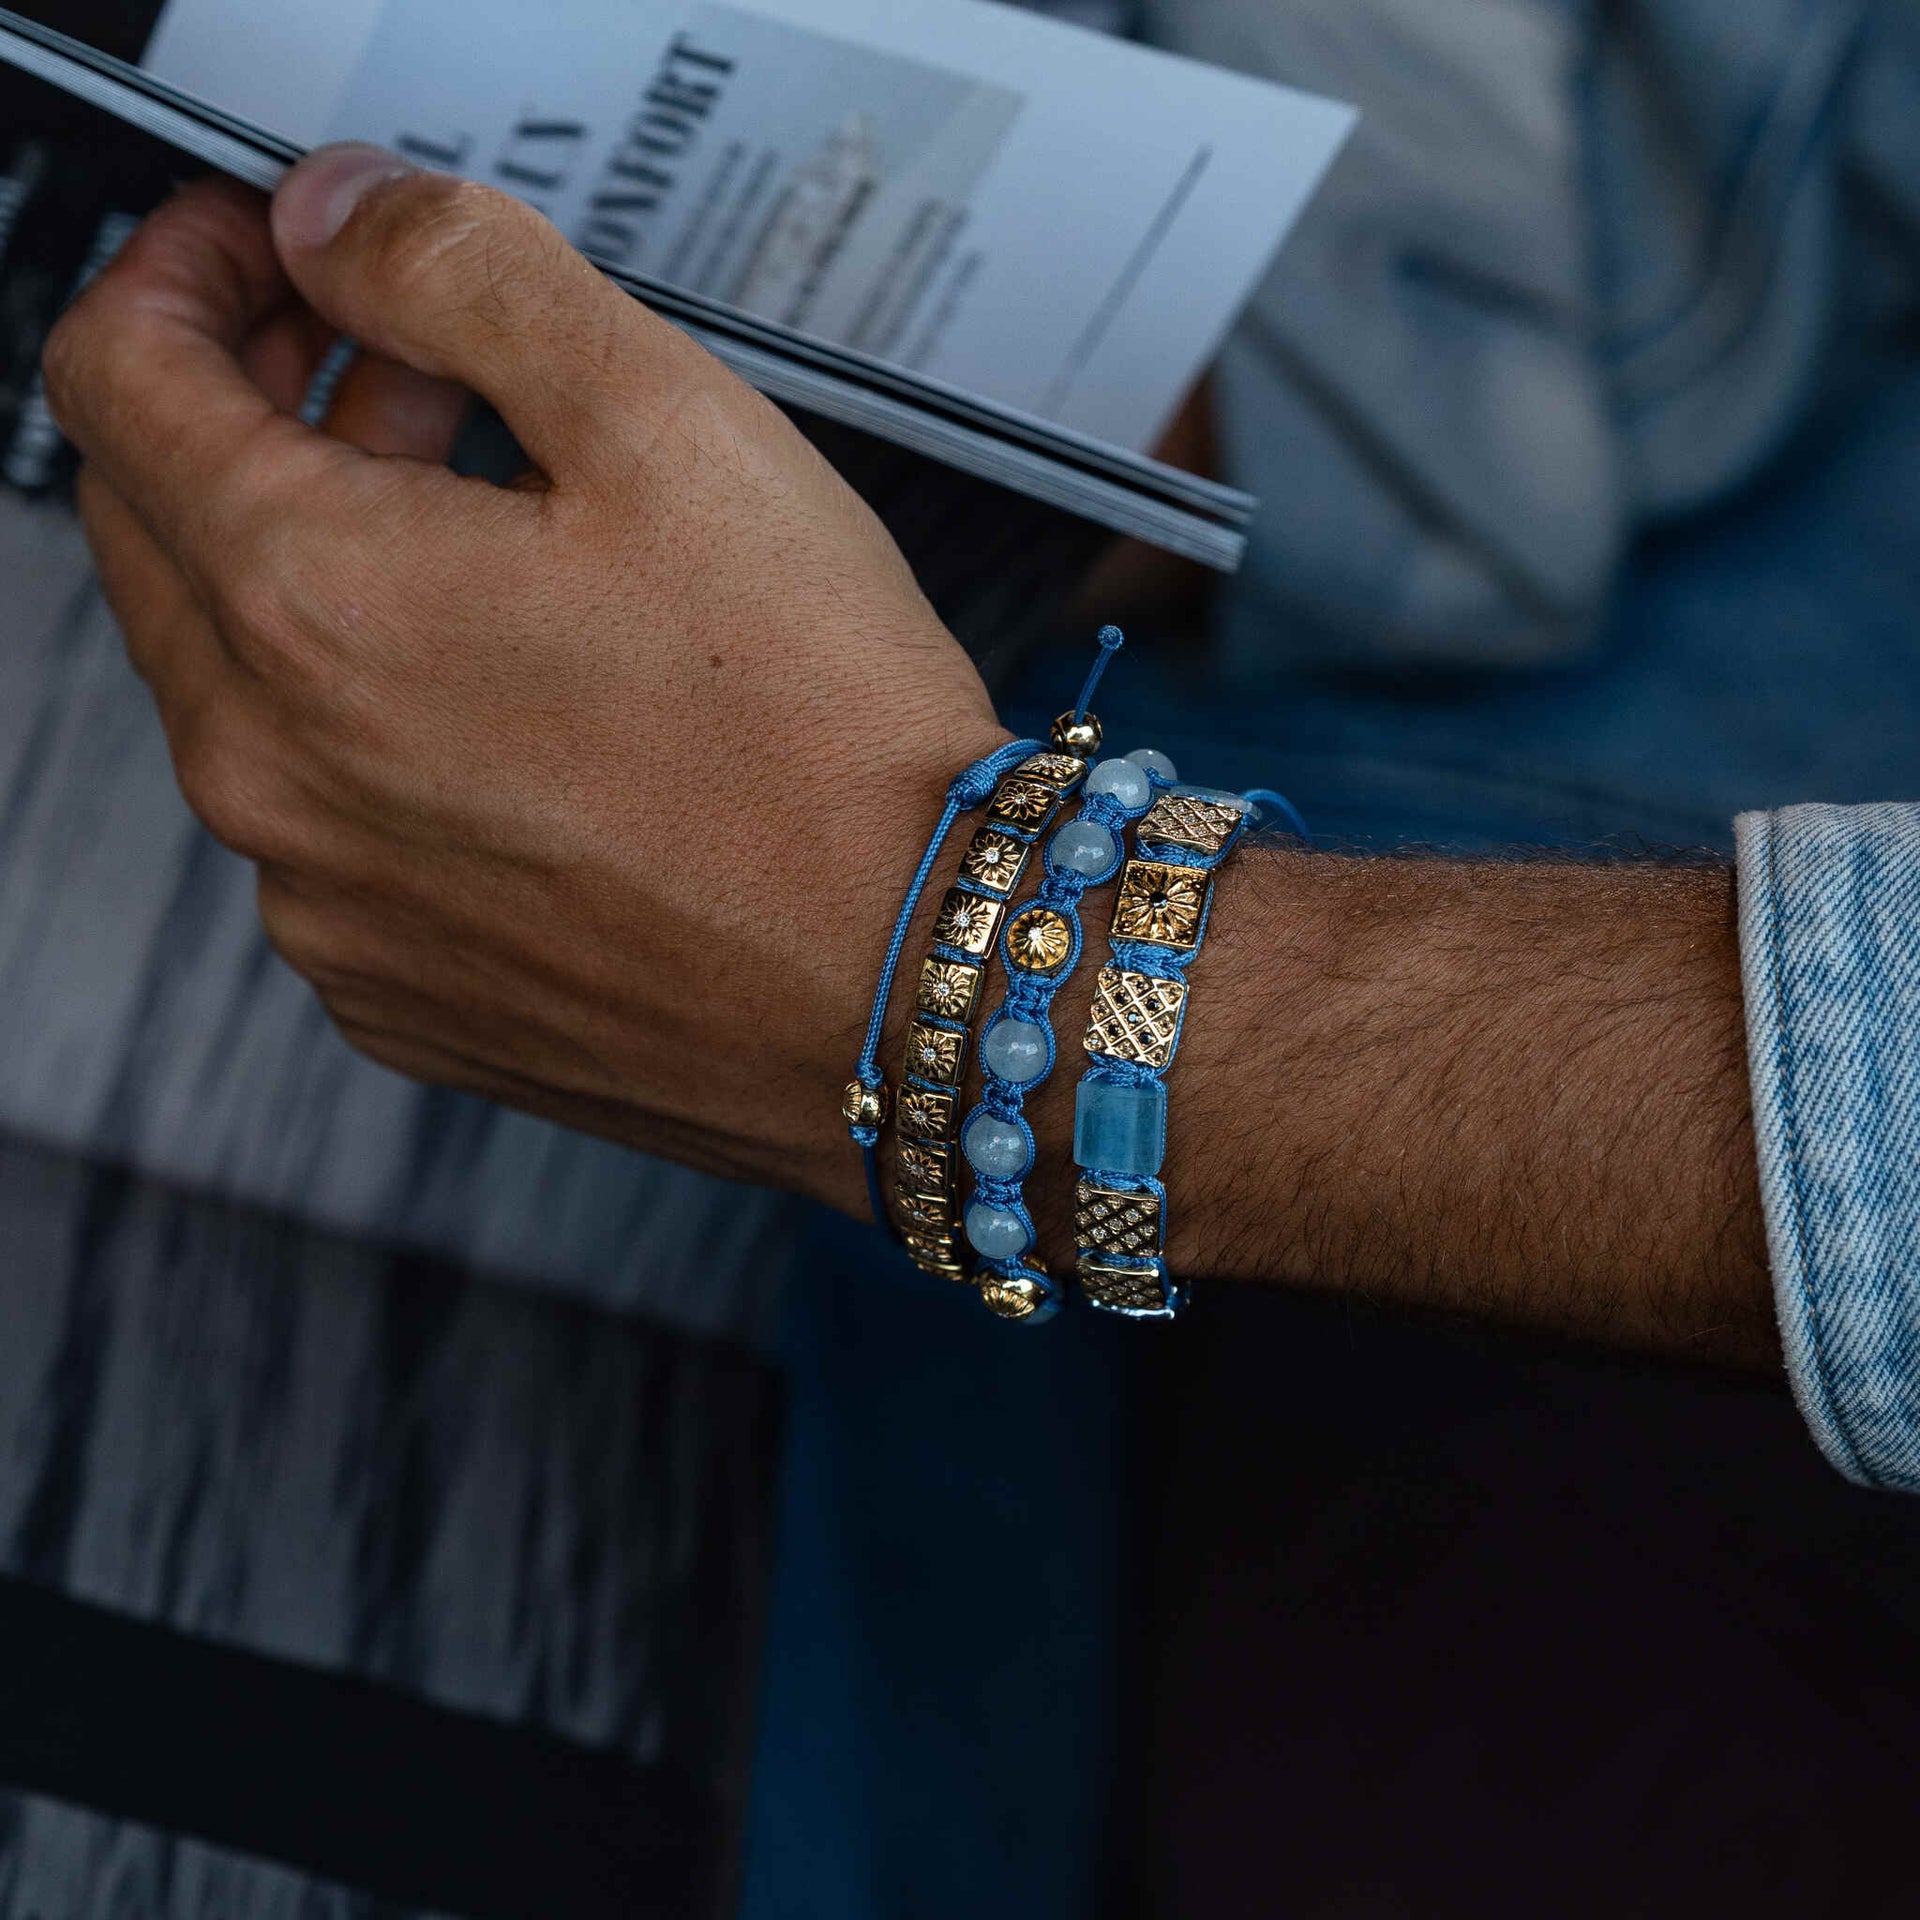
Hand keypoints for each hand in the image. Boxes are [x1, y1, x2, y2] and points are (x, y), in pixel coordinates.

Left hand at [45, 146, 1005, 1205]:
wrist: (916, 989)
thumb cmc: (822, 745)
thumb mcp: (669, 424)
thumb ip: (466, 276)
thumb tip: (339, 224)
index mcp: (311, 606)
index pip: (120, 378)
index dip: (183, 275)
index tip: (264, 260)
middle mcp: (274, 779)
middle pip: (159, 535)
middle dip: (254, 421)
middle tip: (396, 382)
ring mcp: (328, 909)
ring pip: (244, 691)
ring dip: (322, 586)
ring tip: (494, 549)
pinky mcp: (399, 994)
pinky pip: (327, 833)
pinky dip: (378, 746)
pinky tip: (521, 724)